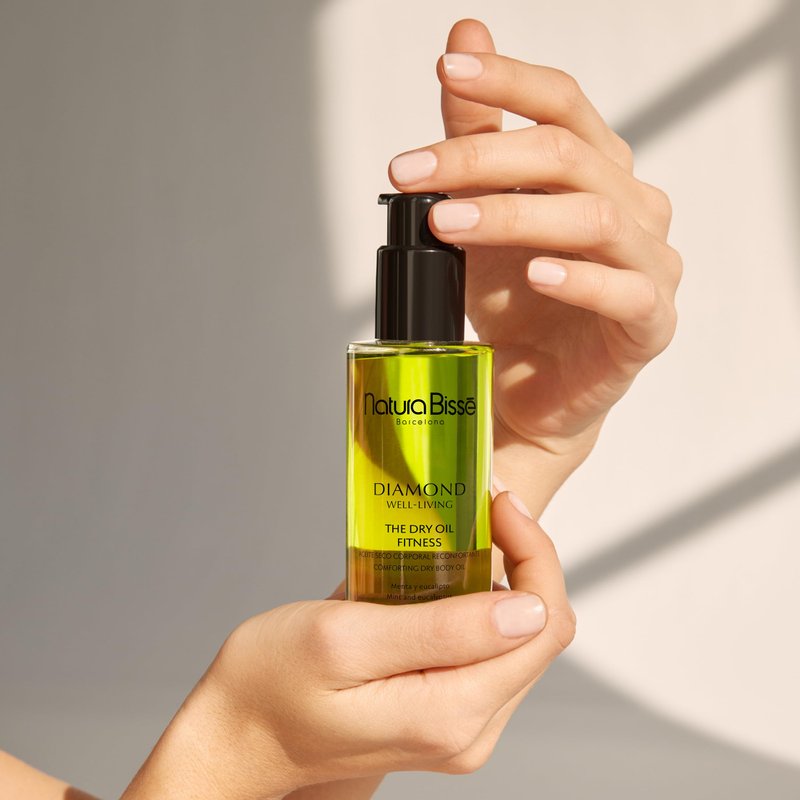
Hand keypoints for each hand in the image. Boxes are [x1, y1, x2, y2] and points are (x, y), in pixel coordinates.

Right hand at [121, 493, 574, 799]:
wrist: (239, 734)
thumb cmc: (271, 684)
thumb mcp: (346, 639)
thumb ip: (441, 630)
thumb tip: (526, 610)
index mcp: (451, 712)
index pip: (543, 624)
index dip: (534, 552)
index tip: (497, 505)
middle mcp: (468, 729)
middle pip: (538, 631)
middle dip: (520, 560)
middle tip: (479, 510)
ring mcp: (458, 726)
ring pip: (516, 639)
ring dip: (498, 580)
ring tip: (456, 539)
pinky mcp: (443, 715)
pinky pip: (485, 652)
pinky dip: (474, 604)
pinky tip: (440, 580)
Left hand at [389, 20, 680, 514]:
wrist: (532, 384)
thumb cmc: (515, 300)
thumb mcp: (482, 212)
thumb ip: (477, 135)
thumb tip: (464, 40)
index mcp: (597, 170)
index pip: (564, 105)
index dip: (510, 81)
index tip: (451, 67)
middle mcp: (633, 206)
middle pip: (567, 156)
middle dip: (480, 160)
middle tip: (411, 172)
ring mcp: (649, 265)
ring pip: (593, 218)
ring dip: (513, 215)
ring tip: (449, 223)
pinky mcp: (648, 324)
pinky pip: (625, 293)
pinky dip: (579, 280)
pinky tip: (536, 275)